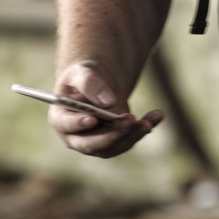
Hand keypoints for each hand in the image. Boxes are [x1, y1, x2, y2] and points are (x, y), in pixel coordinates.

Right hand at [49, 61, 163, 158]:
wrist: (98, 84)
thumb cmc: (85, 77)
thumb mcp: (84, 73)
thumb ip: (91, 83)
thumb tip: (108, 101)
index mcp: (60, 118)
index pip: (66, 124)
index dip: (78, 123)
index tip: (93, 118)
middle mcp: (75, 137)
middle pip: (92, 144)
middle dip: (112, 134)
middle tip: (129, 119)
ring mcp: (95, 143)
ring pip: (114, 146)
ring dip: (132, 134)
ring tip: (148, 120)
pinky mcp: (114, 143)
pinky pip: (129, 140)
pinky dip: (144, 128)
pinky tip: (157, 115)